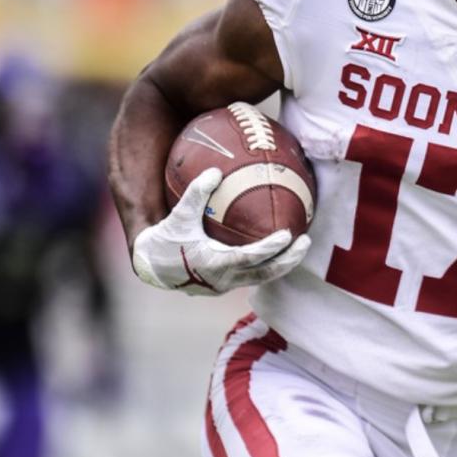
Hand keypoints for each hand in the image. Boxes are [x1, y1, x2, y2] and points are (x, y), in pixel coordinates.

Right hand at [131, 168, 310, 295]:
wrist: (150, 266)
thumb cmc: (166, 238)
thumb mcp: (179, 215)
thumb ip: (196, 193)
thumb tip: (215, 171)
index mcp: (214, 264)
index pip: (250, 258)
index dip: (271, 248)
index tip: (288, 234)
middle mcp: (223, 280)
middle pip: (265, 273)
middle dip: (289, 259)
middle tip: (306, 241)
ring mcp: (225, 286)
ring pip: (262, 277)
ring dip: (283, 263)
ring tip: (300, 246)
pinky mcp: (225, 286)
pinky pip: (253, 275)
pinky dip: (269, 264)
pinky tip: (279, 248)